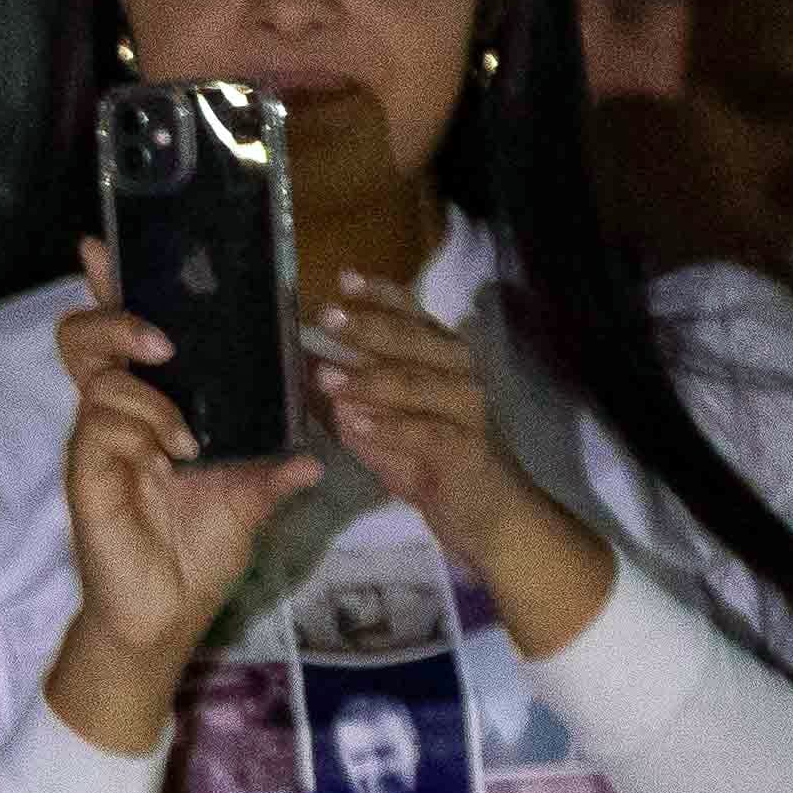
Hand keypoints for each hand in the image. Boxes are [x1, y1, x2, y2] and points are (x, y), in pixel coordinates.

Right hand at [47, 236, 320, 743]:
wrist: (167, 619)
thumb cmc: (197, 556)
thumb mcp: (251, 498)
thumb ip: (275, 464)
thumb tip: (317, 450)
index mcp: (150, 410)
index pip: (122, 338)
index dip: (112, 290)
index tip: (106, 248)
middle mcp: (115, 418)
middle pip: (84, 338)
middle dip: (115, 314)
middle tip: (162, 334)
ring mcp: (96, 445)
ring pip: (94, 374)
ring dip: (140, 377)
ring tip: (180, 411)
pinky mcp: (87, 475)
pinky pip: (102, 422)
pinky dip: (145, 422)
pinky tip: (178, 448)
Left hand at [307, 269, 572, 575]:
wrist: (482, 512)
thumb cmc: (428, 462)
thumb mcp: (382, 425)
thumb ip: (352, 397)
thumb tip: (309, 366)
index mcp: (440, 359)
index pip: (412, 316)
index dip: (380, 296)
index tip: (343, 280)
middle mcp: (459, 373)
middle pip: (414, 341)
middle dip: (368, 328)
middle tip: (327, 316)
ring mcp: (467, 408)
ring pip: (419, 384)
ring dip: (369, 379)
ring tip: (325, 376)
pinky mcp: (466, 449)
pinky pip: (427, 432)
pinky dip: (390, 427)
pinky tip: (356, 425)